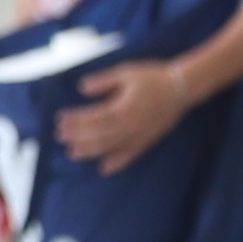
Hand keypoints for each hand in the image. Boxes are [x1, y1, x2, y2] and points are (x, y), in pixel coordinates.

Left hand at [58, 55, 193, 169]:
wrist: (182, 88)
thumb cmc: (152, 77)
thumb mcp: (125, 73)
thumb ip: (103, 81)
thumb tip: (81, 88)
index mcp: (124, 108)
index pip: (93, 117)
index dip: (75, 120)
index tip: (60, 119)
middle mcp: (131, 125)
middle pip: (99, 135)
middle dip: (77, 136)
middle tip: (60, 136)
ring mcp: (140, 135)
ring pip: (111, 147)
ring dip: (90, 151)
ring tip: (73, 153)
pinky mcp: (148, 141)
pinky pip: (131, 155)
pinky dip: (117, 163)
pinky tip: (104, 168)